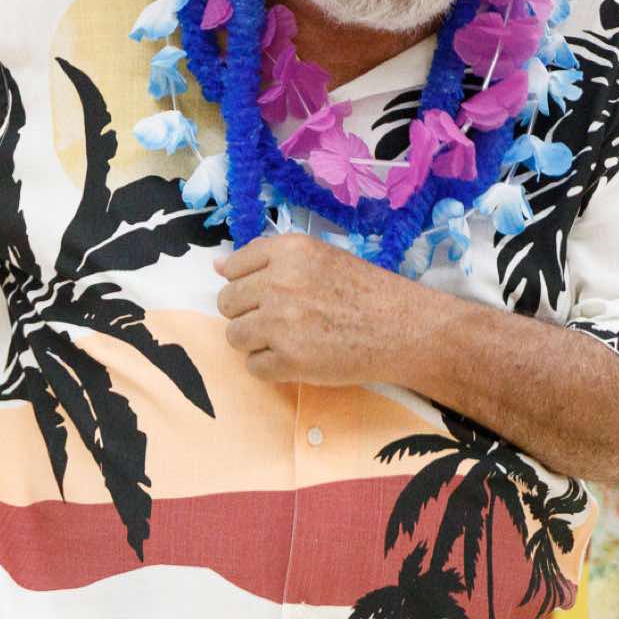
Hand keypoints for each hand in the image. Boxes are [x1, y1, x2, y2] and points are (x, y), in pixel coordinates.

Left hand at [216, 233, 421, 384]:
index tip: (266, 293)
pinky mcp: (288, 360)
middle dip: (246, 313)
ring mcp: (281, 323)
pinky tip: (296, 357)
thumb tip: (217, 266)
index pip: (233, 267)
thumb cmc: (365, 290)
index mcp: (289, 251)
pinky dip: (271, 367)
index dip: (246, 283)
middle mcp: (280, 282)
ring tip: (287, 339)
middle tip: (278, 319)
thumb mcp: (320, 257)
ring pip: (234, 336)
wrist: (402, 328)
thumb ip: (269, 259)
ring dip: (255, 341)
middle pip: (227, 303)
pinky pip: (253, 366)